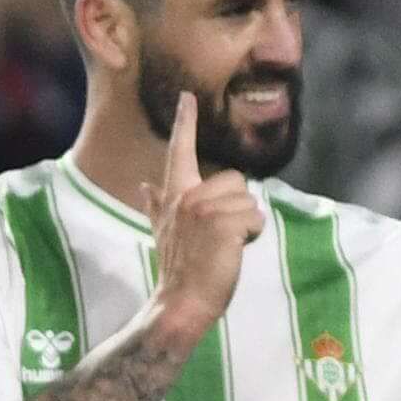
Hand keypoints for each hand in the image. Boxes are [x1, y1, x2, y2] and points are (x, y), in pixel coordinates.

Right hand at [146, 92, 264, 331]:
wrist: (181, 303)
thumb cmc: (179, 270)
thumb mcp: (164, 231)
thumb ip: (157, 206)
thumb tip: (144, 186)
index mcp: (175, 195)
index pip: (179, 152)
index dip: (184, 123)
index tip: (186, 98)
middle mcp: (187, 196)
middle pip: (235, 180)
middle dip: (238, 207)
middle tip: (221, 237)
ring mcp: (205, 209)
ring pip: (249, 201)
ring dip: (247, 225)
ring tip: (226, 246)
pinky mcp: (224, 225)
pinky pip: (256, 218)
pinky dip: (253, 237)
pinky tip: (234, 252)